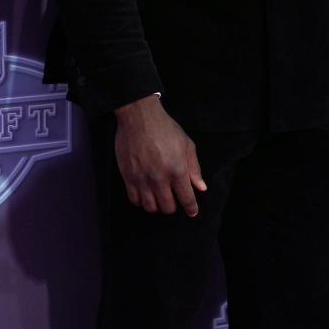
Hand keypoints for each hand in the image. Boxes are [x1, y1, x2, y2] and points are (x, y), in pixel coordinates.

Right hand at [113, 95, 206, 214]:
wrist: (139, 116)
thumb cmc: (165, 128)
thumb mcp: (187, 145)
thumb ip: (194, 168)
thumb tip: (201, 188)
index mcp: (177, 170)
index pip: (186, 199)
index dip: (191, 209)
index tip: (192, 212)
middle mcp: (159, 178)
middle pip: (167, 207)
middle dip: (173, 206)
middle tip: (173, 199)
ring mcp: (142, 179)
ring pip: (150, 207)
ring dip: (157, 206)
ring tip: (159, 198)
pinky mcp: (128, 176)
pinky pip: (134, 200)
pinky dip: (141, 201)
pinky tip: (145, 194)